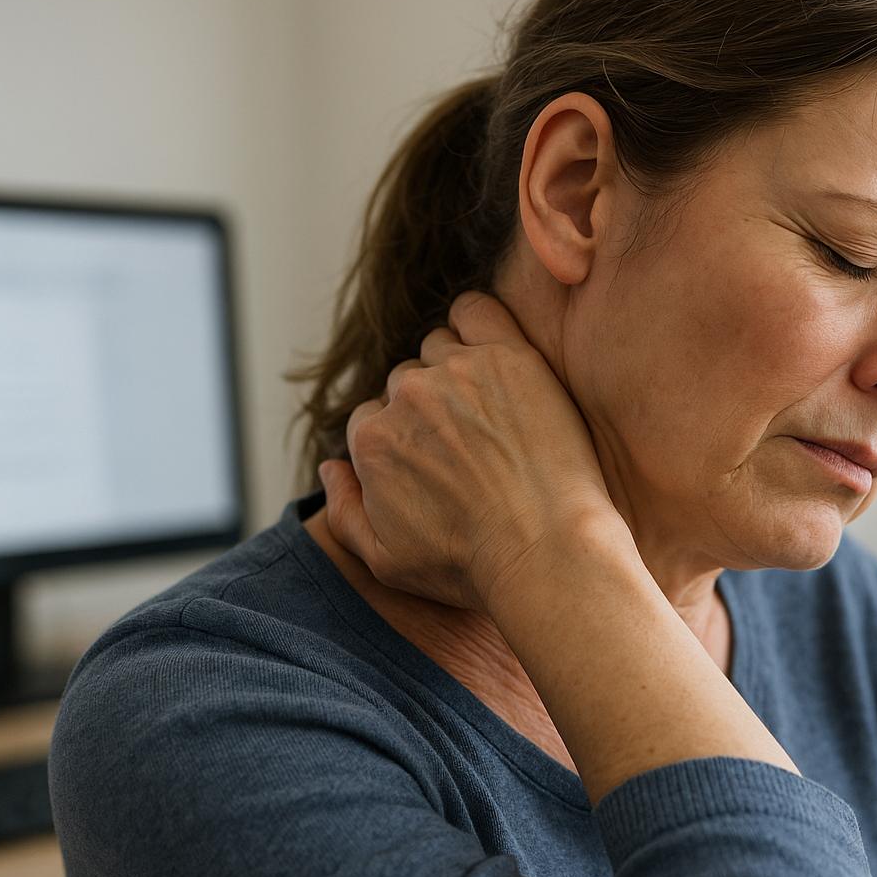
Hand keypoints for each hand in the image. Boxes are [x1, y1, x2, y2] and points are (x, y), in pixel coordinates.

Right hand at [321, 291, 627, 615]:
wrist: (547, 551)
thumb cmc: (472, 566)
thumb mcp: (387, 561)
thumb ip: (343, 512)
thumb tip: (329, 469)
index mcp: (373, 440)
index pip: (374, 419)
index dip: (407, 442)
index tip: (443, 463)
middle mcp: (407, 397)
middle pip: (406, 382)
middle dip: (431, 408)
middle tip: (475, 443)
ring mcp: (458, 371)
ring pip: (440, 347)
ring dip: (457, 369)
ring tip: (493, 409)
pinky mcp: (510, 355)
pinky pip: (477, 310)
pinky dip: (479, 321)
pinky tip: (498, 351)